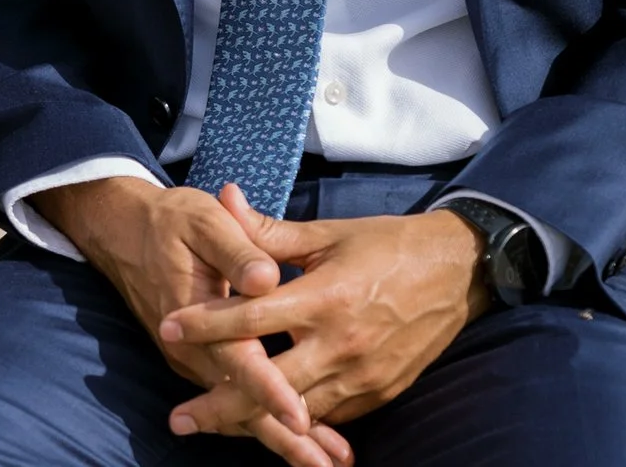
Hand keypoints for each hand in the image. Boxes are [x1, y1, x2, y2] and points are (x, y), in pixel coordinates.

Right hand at [35, 177, 348, 466]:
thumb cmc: (169, 221)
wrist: (119, 230)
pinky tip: (301, 436)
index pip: (240, 362)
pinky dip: (266, 421)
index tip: (302, 417)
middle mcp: (193, 351)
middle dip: (286, 438)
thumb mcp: (203, 220)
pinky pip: (234, 399)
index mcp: (197, 318)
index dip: (272, 391)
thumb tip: (266, 277)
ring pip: (240, 408)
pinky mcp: (200, 362)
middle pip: (243, 404)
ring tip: (325, 462)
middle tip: (328, 465)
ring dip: (282, 437)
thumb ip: (239, 247)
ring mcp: (195, 361)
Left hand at [160, 194, 488, 440]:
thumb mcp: (327, 234)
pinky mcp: (381, 392)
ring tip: (211, 426)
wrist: (459, 272)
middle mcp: (342, 344)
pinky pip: (331, 414)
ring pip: (300, 409)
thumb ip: (270, 230)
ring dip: (255, 421)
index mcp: (325, 298)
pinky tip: (267, 426)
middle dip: (222, 404)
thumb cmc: (385, 245)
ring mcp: (364, 374)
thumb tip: (225, 199)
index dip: (206, 325)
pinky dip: (298, 421)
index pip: (252, 318)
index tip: (167, 330)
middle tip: (179, 419)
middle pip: (271, 384)